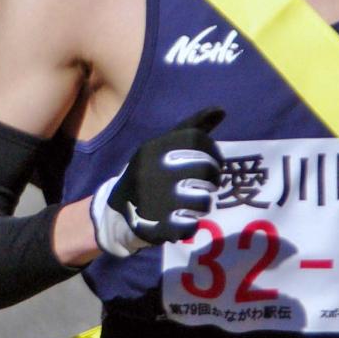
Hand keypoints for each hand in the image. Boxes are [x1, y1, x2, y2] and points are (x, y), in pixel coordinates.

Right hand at [90, 108, 224, 256]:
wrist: (117, 211)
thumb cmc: (149, 173)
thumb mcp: (162, 147)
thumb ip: (192, 129)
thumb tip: (221, 110)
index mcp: (153, 149)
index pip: (198, 140)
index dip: (213, 152)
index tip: (211, 162)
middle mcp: (153, 172)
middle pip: (206, 170)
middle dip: (212, 179)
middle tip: (206, 184)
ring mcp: (155, 201)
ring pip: (203, 201)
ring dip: (203, 204)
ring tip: (193, 202)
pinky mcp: (158, 227)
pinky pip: (191, 226)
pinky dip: (190, 223)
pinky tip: (181, 218)